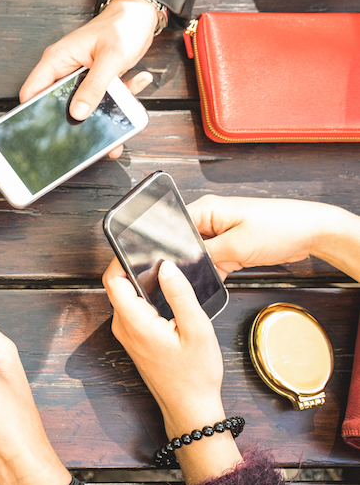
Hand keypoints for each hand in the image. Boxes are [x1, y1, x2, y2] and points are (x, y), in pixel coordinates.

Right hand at [19, 0, 157, 156]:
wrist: (141, 15)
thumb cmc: (122, 26)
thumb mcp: (110, 58)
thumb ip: (94, 87)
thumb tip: (78, 113)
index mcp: (57, 59)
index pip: (32, 90)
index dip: (34, 111)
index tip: (46, 127)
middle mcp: (65, 68)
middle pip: (58, 102)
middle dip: (76, 116)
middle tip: (92, 125)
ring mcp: (81, 75)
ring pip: (83, 103)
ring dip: (104, 108)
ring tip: (123, 107)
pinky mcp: (96, 79)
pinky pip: (102, 97)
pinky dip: (120, 97)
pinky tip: (136, 83)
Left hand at [103, 258, 241, 483]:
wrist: (189, 407)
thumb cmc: (195, 375)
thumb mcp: (196, 330)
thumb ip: (180, 295)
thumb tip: (166, 267)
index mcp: (134, 322)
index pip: (113, 280)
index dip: (121, 259)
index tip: (139, 247)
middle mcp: (124, 327)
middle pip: (117, 286)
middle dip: (133, 268)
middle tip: (159, 257)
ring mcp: (127, 335)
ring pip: (125, 298)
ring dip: (140, 283)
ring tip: (166, 273)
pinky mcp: (134, 340)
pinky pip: (132, 310)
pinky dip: (144, 298)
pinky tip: (166, 295)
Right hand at [187, 195, 359, 278]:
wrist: (313, 233)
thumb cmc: (282, 227)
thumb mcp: (236, 246)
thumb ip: (205, 254)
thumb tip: (183, 262)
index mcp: (207, 209)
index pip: (174, 227)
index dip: (171, 247)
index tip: (173, 264)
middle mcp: (212, 218)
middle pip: (186, 242)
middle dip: (191, 259)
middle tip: (197, 271)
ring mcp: (222, 231)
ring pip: (200, 253)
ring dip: (206, 266)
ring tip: (217, 270)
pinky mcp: (232, 243)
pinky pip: (215, 259)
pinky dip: (217, 269)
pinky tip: (221, 276)